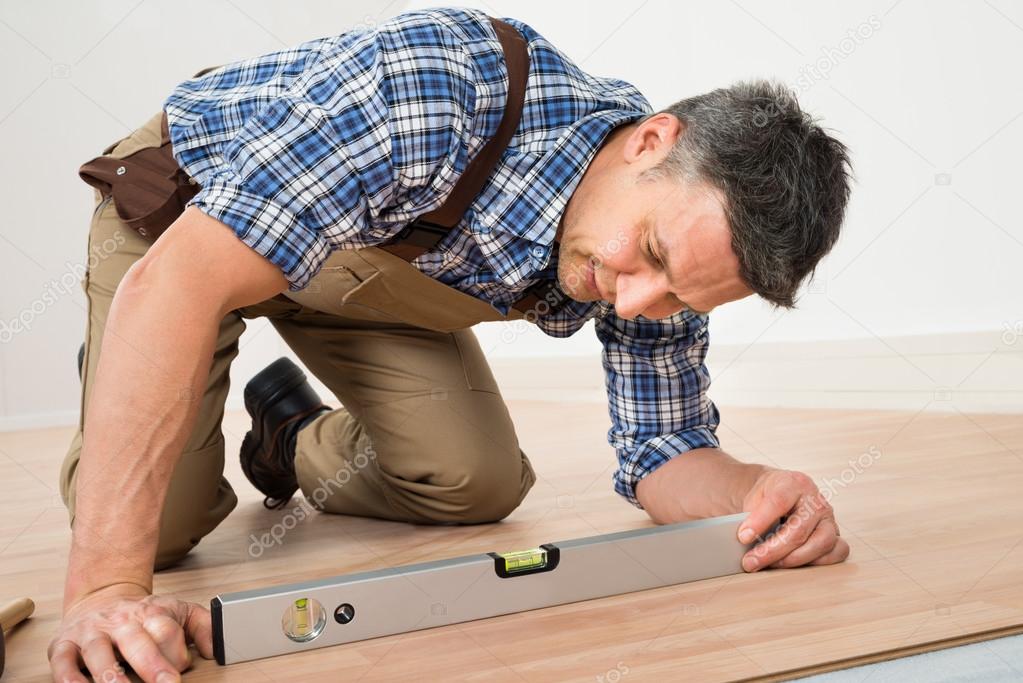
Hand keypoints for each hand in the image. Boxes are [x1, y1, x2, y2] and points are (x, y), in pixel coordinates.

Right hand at [49, 583, 212, 682]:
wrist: (100, 597)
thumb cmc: (141, 614)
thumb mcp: (177, 611)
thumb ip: (202, 626)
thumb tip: (217, 649)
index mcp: (150, 613)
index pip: (166, 630)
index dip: (175, 652)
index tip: (180, 671)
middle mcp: (119, 621)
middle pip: (136, 640)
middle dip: (151, 664)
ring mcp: (90, 631)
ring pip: (98, 651)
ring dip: (109, 674)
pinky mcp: (63, 644)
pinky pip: (63, 661)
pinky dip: (68, 678)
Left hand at [737, 468, 848, 571]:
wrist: (781, 493)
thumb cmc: (767, 497)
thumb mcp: (754, 497)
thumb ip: (750, 516)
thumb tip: (745, 541)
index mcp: (793, 483)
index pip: (778, 502)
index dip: (759, 521)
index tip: (742, 537)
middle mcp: (815, 500)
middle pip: (799, 529)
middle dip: (772, 551)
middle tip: (751, 561)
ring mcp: (829, 518)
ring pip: (821, 543)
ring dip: (793, 560)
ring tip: (770, 565)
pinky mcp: (835, 534)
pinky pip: (837, 552)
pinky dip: (817, 562)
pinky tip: (795, 564)